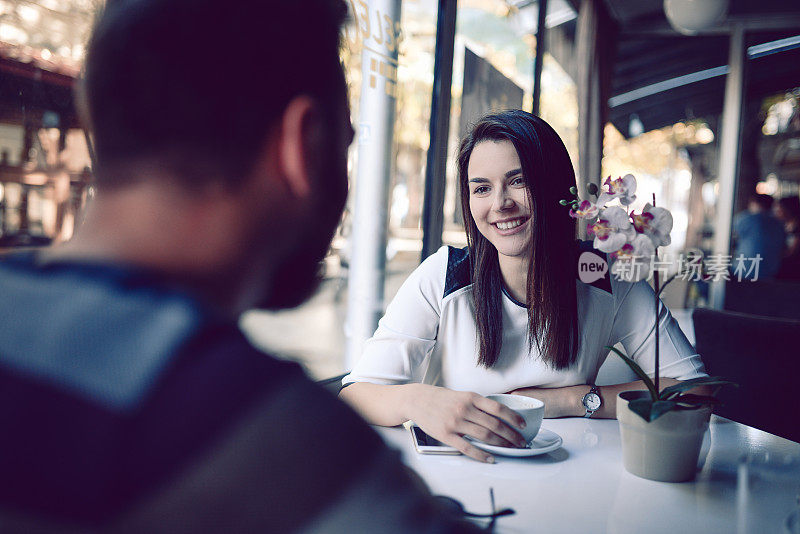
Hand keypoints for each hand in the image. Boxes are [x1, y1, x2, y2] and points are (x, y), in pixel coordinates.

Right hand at [407, 384, 527, 462]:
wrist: (417, 400)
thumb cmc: (440, 398)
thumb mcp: (461, 395)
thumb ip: (478, 404)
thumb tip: (498, 415)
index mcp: (470, 397)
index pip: (498, 408)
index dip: (513, 418)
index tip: (523, 425)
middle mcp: (464, 409)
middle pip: (494, 424)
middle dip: (511, 435)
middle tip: (520, 441)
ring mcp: (455, 423)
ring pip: (484, 436)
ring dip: (501, 444)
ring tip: (510, 449)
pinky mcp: (446, 435)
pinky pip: (467, 447)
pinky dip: (481, 454)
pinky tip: (490, 458)